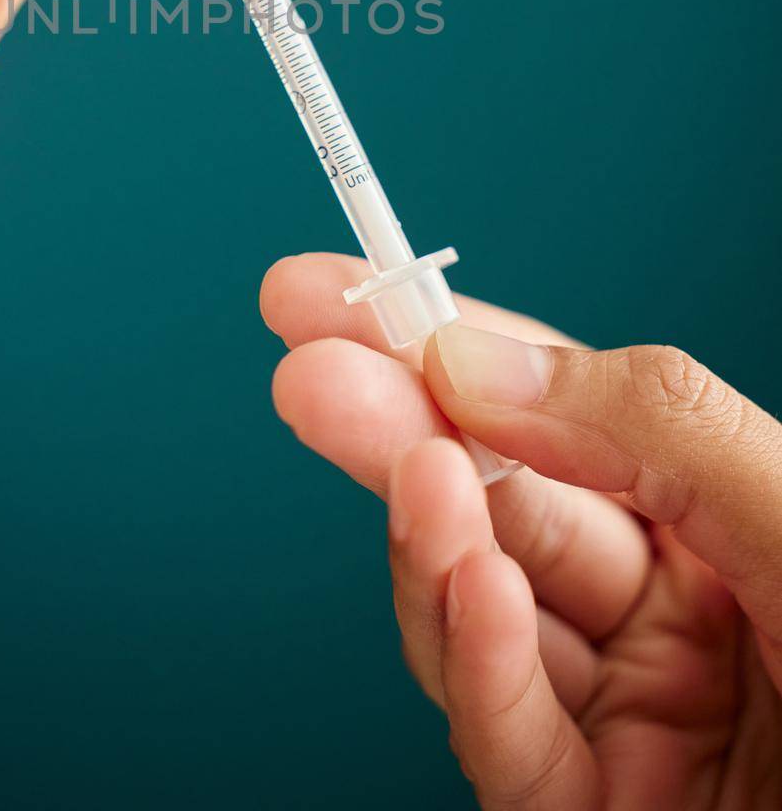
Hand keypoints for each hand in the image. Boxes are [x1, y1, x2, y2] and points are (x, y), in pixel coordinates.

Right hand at [263, 254, 781, 807]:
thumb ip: (658, 425)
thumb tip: (478, 355)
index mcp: (724, 521)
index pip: (553, 410)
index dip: (437, 342)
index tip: (325, 292)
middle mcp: (667, 612)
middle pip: (495, 498)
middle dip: (396, 428)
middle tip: (306, 372)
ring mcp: (624, 720)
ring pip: (479, 613)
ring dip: (432, 539)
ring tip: (412, 473)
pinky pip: (512, 739)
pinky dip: (477, 659)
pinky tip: (468, 584)